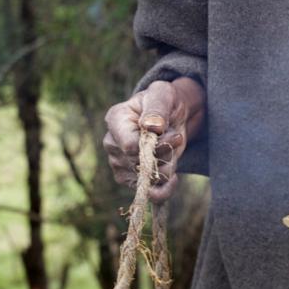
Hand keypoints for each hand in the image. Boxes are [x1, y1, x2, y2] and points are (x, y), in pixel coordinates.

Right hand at [104, 77, 202, 201]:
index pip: (129, 146)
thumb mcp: (163, 95)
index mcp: (116, 120)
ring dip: (167, 166)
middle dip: (165, 153)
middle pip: (140, 163)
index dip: (153, 146)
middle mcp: (112, 144)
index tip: (171, 133)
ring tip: (171, 149)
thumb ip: (156, 109)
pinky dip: (164, 190)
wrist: (171, 115)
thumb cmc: (164, 101)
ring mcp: (119, 163)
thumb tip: (152, 127)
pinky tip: (174, 178)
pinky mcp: (131, 179)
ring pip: (147, 178)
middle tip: (176, 137)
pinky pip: (148, 194)